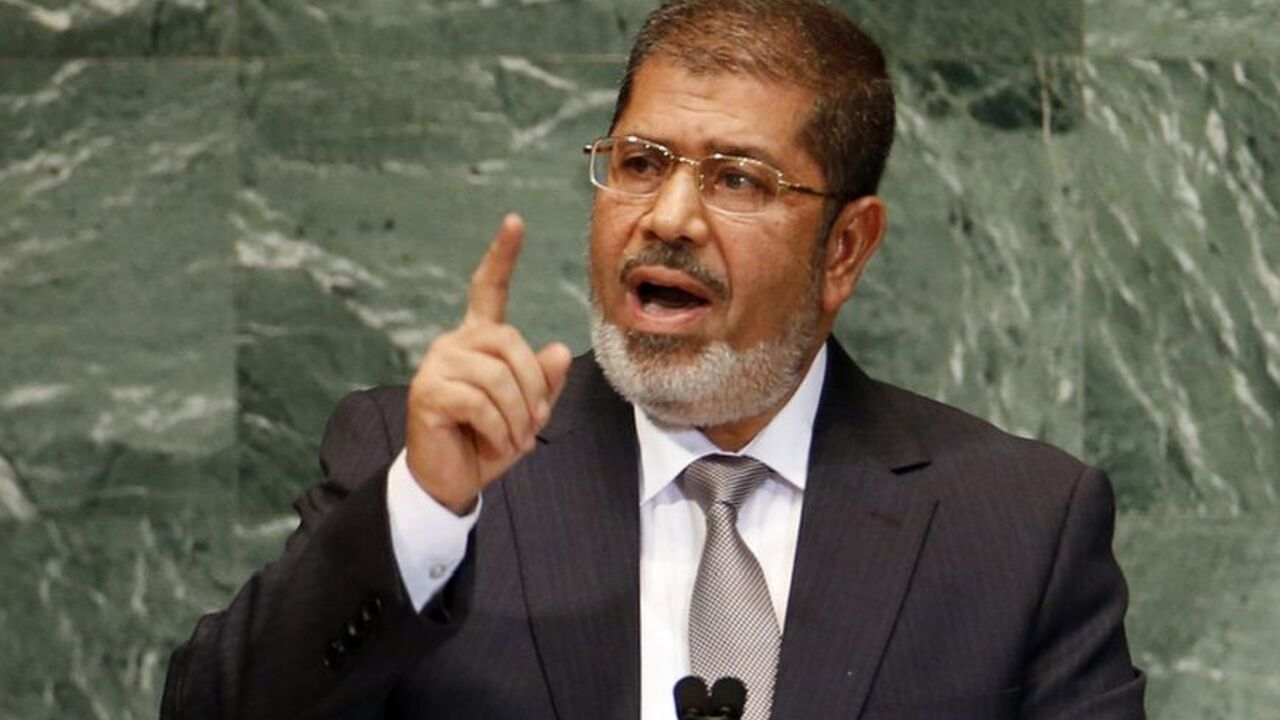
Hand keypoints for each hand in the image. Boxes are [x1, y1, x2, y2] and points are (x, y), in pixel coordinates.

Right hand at [405, 214, 572, 514]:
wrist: (451, 481)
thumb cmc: (489, 443)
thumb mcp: (528, 412)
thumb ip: (543, 381)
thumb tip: (556, 349)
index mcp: (478, 340)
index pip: (488, 289)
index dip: (502, 256)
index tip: (514, 222)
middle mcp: (454, 344)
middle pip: (509, 341)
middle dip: (532, 385)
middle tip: (535, 423)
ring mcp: (437, 365)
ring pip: (497, 376)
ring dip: (517, 415)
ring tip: (516, 440)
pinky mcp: (426, 392)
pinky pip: (479, 402)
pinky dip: (499, 428)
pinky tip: (497, 443)